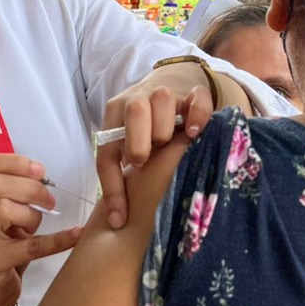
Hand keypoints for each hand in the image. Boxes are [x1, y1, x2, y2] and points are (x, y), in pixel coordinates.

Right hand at [0, 155, 81, 305]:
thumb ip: (4, 191)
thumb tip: (39, 174)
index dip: (14, 162)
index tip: (40, 170)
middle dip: (31, 187)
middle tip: (50, 200)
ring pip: (5, 208)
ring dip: (32, 215)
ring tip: (35, 227)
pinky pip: (30, 245)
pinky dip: (58, 239)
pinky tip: (76, 234)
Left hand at [98, 64, 218, 229]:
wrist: (172, 84)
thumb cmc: (146, 129)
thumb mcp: (128, 145)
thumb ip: (123, 171)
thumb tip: (117, 221)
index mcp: (114, 117)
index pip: (107, 151)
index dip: (111, 188)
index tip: (119, 219)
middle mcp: (137, 100)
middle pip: (134, 112)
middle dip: (138, 142)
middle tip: (144, 162)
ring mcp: (165, 93)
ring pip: (163, 99)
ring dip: (165, 127)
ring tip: (171, 145)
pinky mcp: (193, 92)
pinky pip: (197, 99)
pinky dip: (197, 115)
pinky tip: (195, 133)